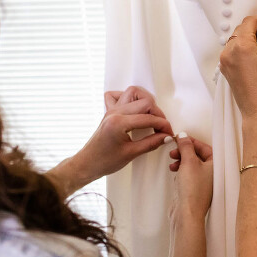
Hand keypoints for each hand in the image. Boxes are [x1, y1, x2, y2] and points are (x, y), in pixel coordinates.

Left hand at [47, 87, 172, 195]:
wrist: (87, 164)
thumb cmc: (104, 161)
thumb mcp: (131, 154)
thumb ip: (151, 143)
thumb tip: (166, 137)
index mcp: (119, 122)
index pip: (148, 118)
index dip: (162, 125)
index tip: (169, 133)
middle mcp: (114, 112)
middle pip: (144, 102)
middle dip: (157, 113)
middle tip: (162, 128)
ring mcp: (111, 110)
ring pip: (132, 93)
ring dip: (145, 101)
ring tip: (151, 116)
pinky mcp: (109, 112)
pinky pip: (118, 95)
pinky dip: (129, 98)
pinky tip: (135, 109)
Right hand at [168, 134, 213, 226]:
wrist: (187, 213)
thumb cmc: (192, 189)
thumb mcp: (188, 161)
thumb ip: (186, 147)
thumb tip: (183, 136)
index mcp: (215, 165)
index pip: (205, 147)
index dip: (191, 142)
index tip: (180, 139)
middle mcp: (211, 173)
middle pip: (197, 155)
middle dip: (184, 151)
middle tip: (174, 151)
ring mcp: (202, 182)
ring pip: (191, 165)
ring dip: (181, 160)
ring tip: (172, 162)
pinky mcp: (193, 189)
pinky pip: (187, 174)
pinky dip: (180, 170)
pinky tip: (174, 172)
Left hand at [219, 15, 256, 120]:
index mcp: (242, 45)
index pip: (249, 22)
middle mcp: (229, 51)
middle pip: (241, 30)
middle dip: (255, 28)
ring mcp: (225, 60)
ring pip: (235, 39)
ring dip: (248, 37)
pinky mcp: (225, 69)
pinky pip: (232, 51)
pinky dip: (242, 47)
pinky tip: (255, 52)